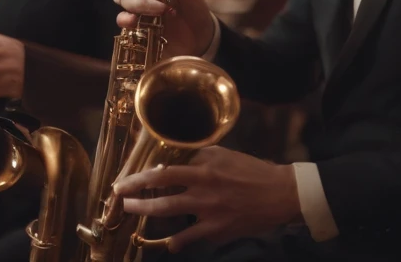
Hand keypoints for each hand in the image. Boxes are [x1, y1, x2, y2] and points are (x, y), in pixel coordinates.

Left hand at [113, 146, 301, 251]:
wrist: (280, 194)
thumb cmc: (251, 171)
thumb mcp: (224, 155)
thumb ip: (199, 158)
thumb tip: (173, 160)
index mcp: (205, 169)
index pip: (165, 172)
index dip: (141, 177)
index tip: (125, 181)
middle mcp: (204, 190)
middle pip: (162, 194)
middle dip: (136, 197)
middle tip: (120, 198)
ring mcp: (210, 213)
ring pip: (171, 215)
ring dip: (148, 213)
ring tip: (134, 212)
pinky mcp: (218, 231)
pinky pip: (191, 237)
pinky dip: (178, 241)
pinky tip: (171, 244)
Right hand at [114, 0, 214, 56]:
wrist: (204, 35)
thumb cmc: (194, 9)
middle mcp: (142, 6)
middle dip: (137, 2)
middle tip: (159, 8)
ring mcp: (141, 24)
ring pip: (122, 18)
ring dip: (127, 18)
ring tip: (139, 21)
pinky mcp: (144, 41)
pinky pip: (130, 40)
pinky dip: (133, 38)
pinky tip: (145, 38)